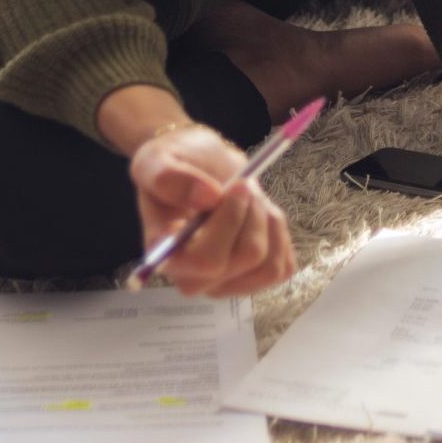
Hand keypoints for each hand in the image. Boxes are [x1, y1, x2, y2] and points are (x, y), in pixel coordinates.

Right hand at [125, 122, 294, 297]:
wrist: (199, 168)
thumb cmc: (175, 166)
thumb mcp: (157, 159)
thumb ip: (169, 178)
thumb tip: (207, 198)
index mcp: (167, 256)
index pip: (207, 261)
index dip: (228, 223)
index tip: (229, 187)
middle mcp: (194, 278)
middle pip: (247, 256)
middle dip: (252, 211)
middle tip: (240, 185)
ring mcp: (226, 283)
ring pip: (269, 263)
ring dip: (267, 220)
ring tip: (249, 199)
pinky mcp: (255, 279)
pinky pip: (284, 266)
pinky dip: (278, 232)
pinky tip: (258, 216)